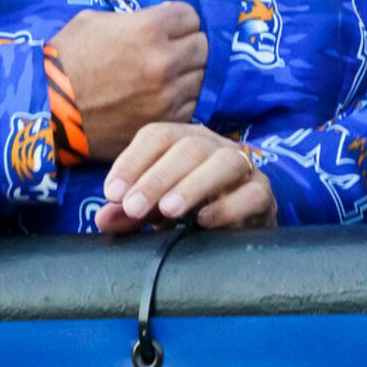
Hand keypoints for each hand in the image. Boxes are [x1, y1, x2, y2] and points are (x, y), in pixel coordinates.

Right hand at [46, 2, 202, 161]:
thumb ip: (134, 18)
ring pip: (199, 78)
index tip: (167, 28)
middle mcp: (165, 61)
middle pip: (202, 46)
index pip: (190, 16)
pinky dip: (178, 102)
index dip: (177, 21)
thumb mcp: (94, 21)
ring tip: (159, 79)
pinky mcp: (163, 123)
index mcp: (149, 28)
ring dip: (184, 76)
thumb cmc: (65, 60)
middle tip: (166, 53)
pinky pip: (189, 106)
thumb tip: (160, 19)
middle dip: (186, 46)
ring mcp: (167, 96)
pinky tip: (156, 100)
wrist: (47, 109)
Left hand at [96, 123, 274, 233]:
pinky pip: (252, 194)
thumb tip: (102, 218)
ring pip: (223, 163)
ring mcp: (244, 168)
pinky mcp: (264, 195)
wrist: (238, 230)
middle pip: (188, 148)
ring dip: (193, 185)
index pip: (157, 136)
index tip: (111, 193)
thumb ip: (129, 213)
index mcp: (184, 140)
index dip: (132, 162)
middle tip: (132, 208)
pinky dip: (228, 206)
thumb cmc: (189, 210)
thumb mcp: (154, 210)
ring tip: (168, 210)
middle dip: (156, 178)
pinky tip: (205, 221)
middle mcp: (214, 146)